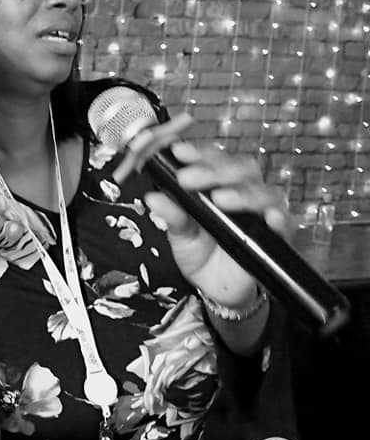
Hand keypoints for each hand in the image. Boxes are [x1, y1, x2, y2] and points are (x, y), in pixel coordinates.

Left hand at [115, 117, 288, 307]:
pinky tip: (269, 217)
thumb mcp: (179, 234)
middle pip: (242, 168)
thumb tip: (153, 197)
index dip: (200, 152)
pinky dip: (279, 218)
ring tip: (220, 199)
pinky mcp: (278, 237)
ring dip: (242, 192)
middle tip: (189, 179)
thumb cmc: (200, 252)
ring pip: (264, 191)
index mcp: (219, 184)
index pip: (215, 159)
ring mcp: (262, 213)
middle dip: (215, 170)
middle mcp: (244, 192)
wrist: (214, 287)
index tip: (179, 152)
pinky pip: (286, 223)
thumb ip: (172, 215)